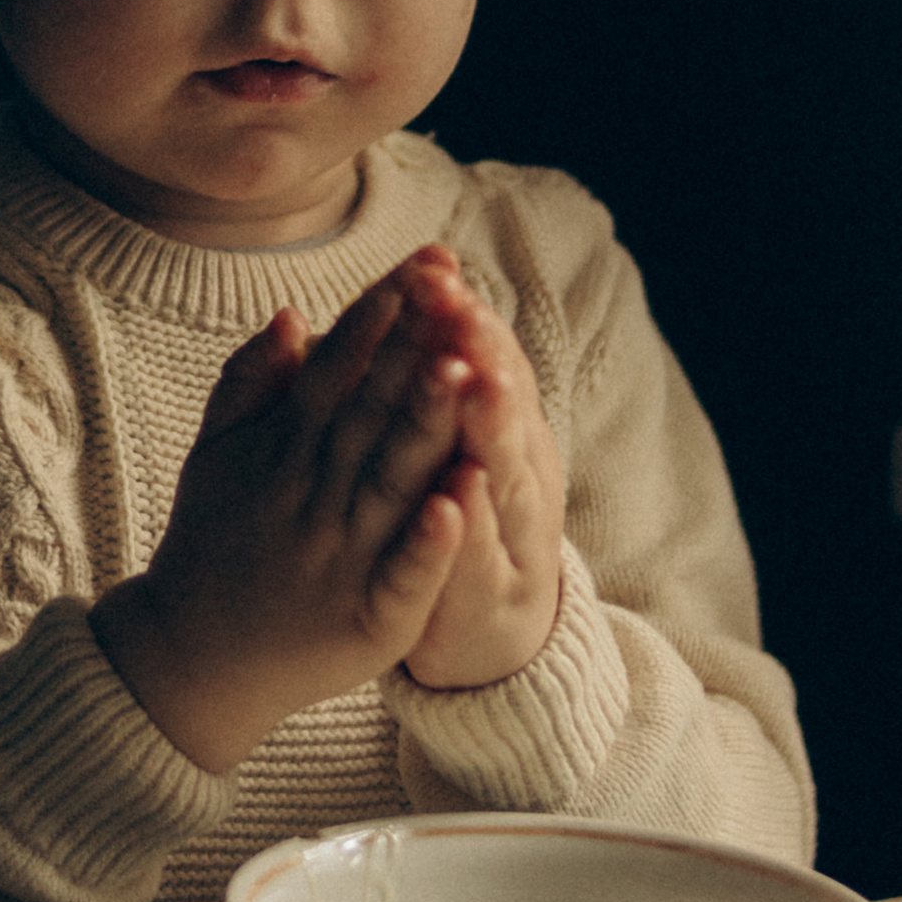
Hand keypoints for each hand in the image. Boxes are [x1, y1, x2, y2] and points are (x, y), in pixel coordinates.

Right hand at [92, 259, 475, 773]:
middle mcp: (313, 495)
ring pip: (393, 481)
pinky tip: (459, 501)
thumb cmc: (210, 545)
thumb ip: (250, 382)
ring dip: (427, 427)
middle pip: (371, 411)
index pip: (335, 369)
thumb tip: (293, 314)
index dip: (377, 317)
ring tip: (464, 372)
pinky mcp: (369, 618)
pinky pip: (404, 576)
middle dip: (414, 350)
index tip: (420, 267)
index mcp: (283, 450)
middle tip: (457, 293)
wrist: (191, 661)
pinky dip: (430, 542)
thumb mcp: (214, 455)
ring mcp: (343, 556)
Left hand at [392, 248, 564, 691]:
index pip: (474, 356)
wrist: (486, 637)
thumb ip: (410, 378)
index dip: (455, 312)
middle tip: (461, 303)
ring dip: (490, 424)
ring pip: (500, 469)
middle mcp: (512, 467)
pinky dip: (470, 525)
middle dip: (478, 351)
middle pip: (495, 401)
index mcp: (490, 424)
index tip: (434, 263)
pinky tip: (462, 491)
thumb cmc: (438, 525)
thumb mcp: (424, 446)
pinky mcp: (492, 592)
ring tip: (480, 378)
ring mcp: (509, 530)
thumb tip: (389, 300)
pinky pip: (479, 557)